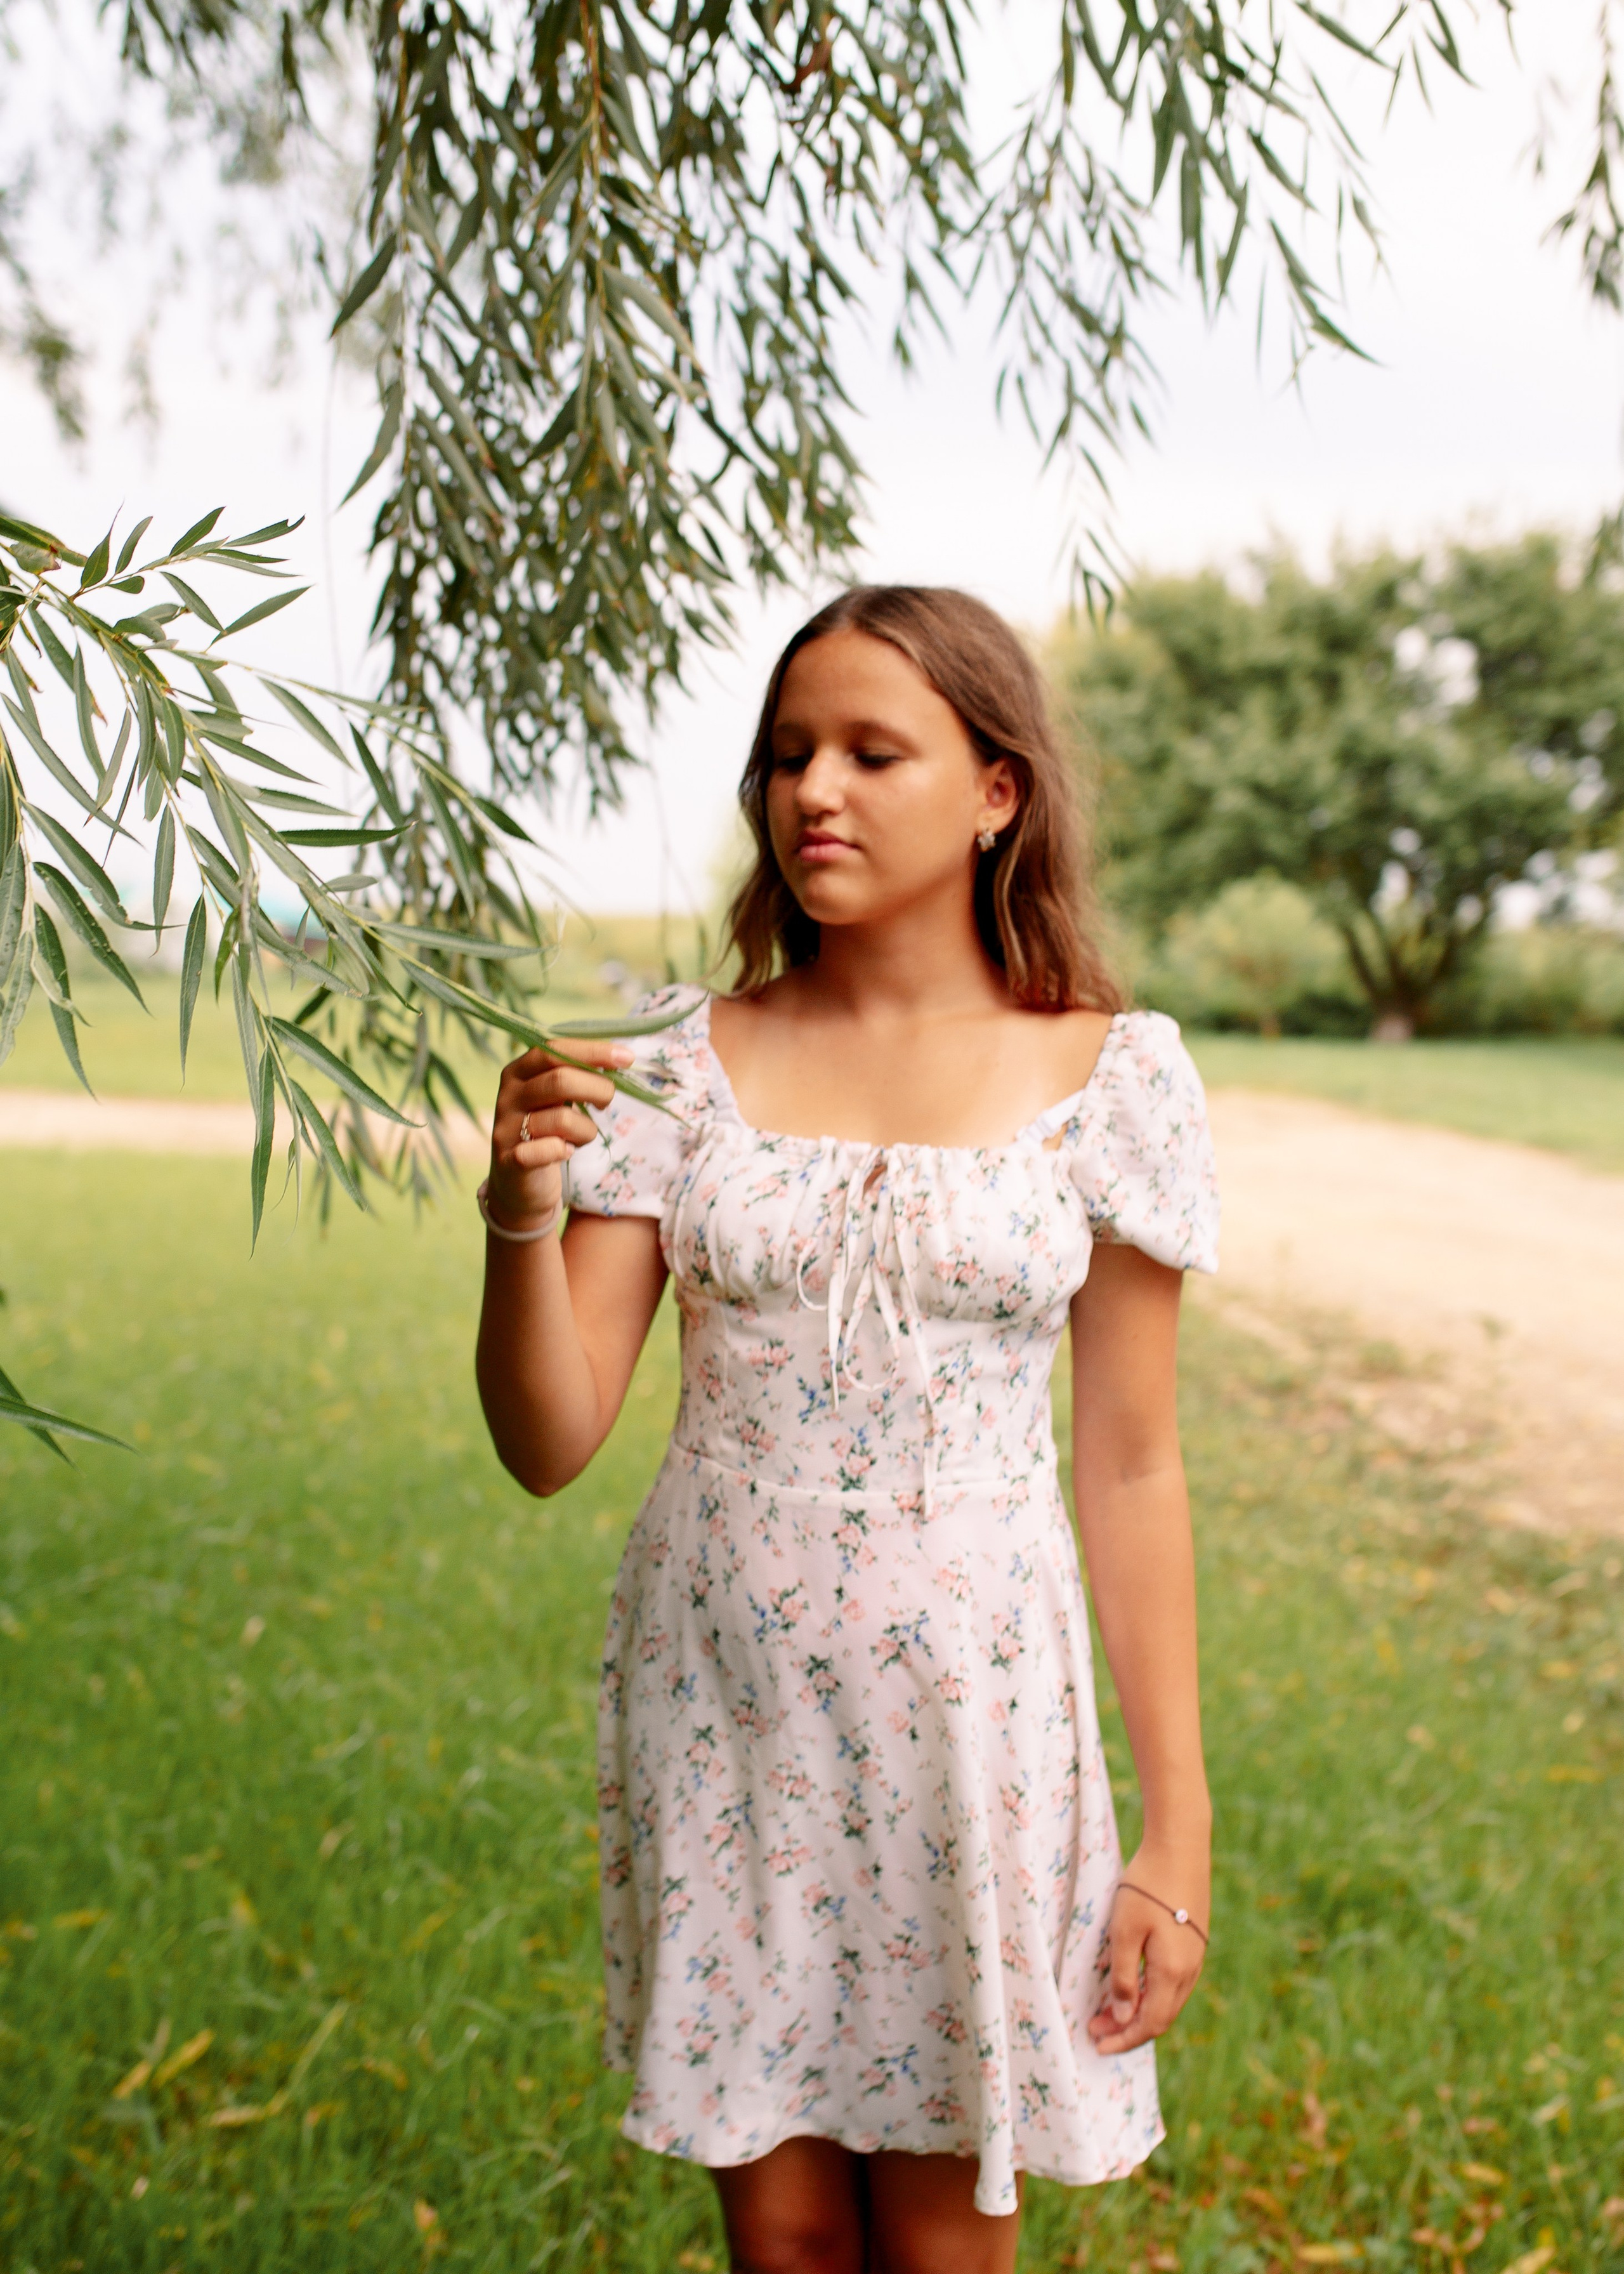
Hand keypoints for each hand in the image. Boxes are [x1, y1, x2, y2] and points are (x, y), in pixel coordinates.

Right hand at [485, 1038, 633, 1231]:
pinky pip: (548, 1150)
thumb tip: (619, 1057)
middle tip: (606, 1103)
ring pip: (562, 1119)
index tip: (627, 1058)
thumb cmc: (546, 1132)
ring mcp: (506, 1128)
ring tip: (580, 1137)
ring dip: (586, 1130)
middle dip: (597, 1089)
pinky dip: (564, 1151)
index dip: (592, 1052)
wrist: (519, 1184)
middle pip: (560, 1081)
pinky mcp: (510, 1161)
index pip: (553, 1050)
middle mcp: (508, 1096)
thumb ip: (577, 1075)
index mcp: (518, 1072)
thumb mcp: (557, 1099)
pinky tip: (565, 1152)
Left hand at [1087, 1839, 1208, 2056]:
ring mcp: (1195, 1956)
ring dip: (1139, 2011)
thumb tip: (1123, 2017)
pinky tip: (1133, 1985)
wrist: (1180, 1846)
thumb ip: (1122, 1977)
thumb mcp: (1124, 1931)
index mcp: (1172, 1972)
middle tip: (1096, 2029)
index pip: (1149, 2024)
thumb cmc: (1147, 1887)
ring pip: (1168, 2000)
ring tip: (1108, 2011)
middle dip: (1128, 2029)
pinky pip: (1173, 1983)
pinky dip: (1151, 1994)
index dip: (1124, 2039)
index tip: (1098, 2045)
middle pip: (1160, 2017)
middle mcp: (1189, 1970)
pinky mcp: (1194, 1942)